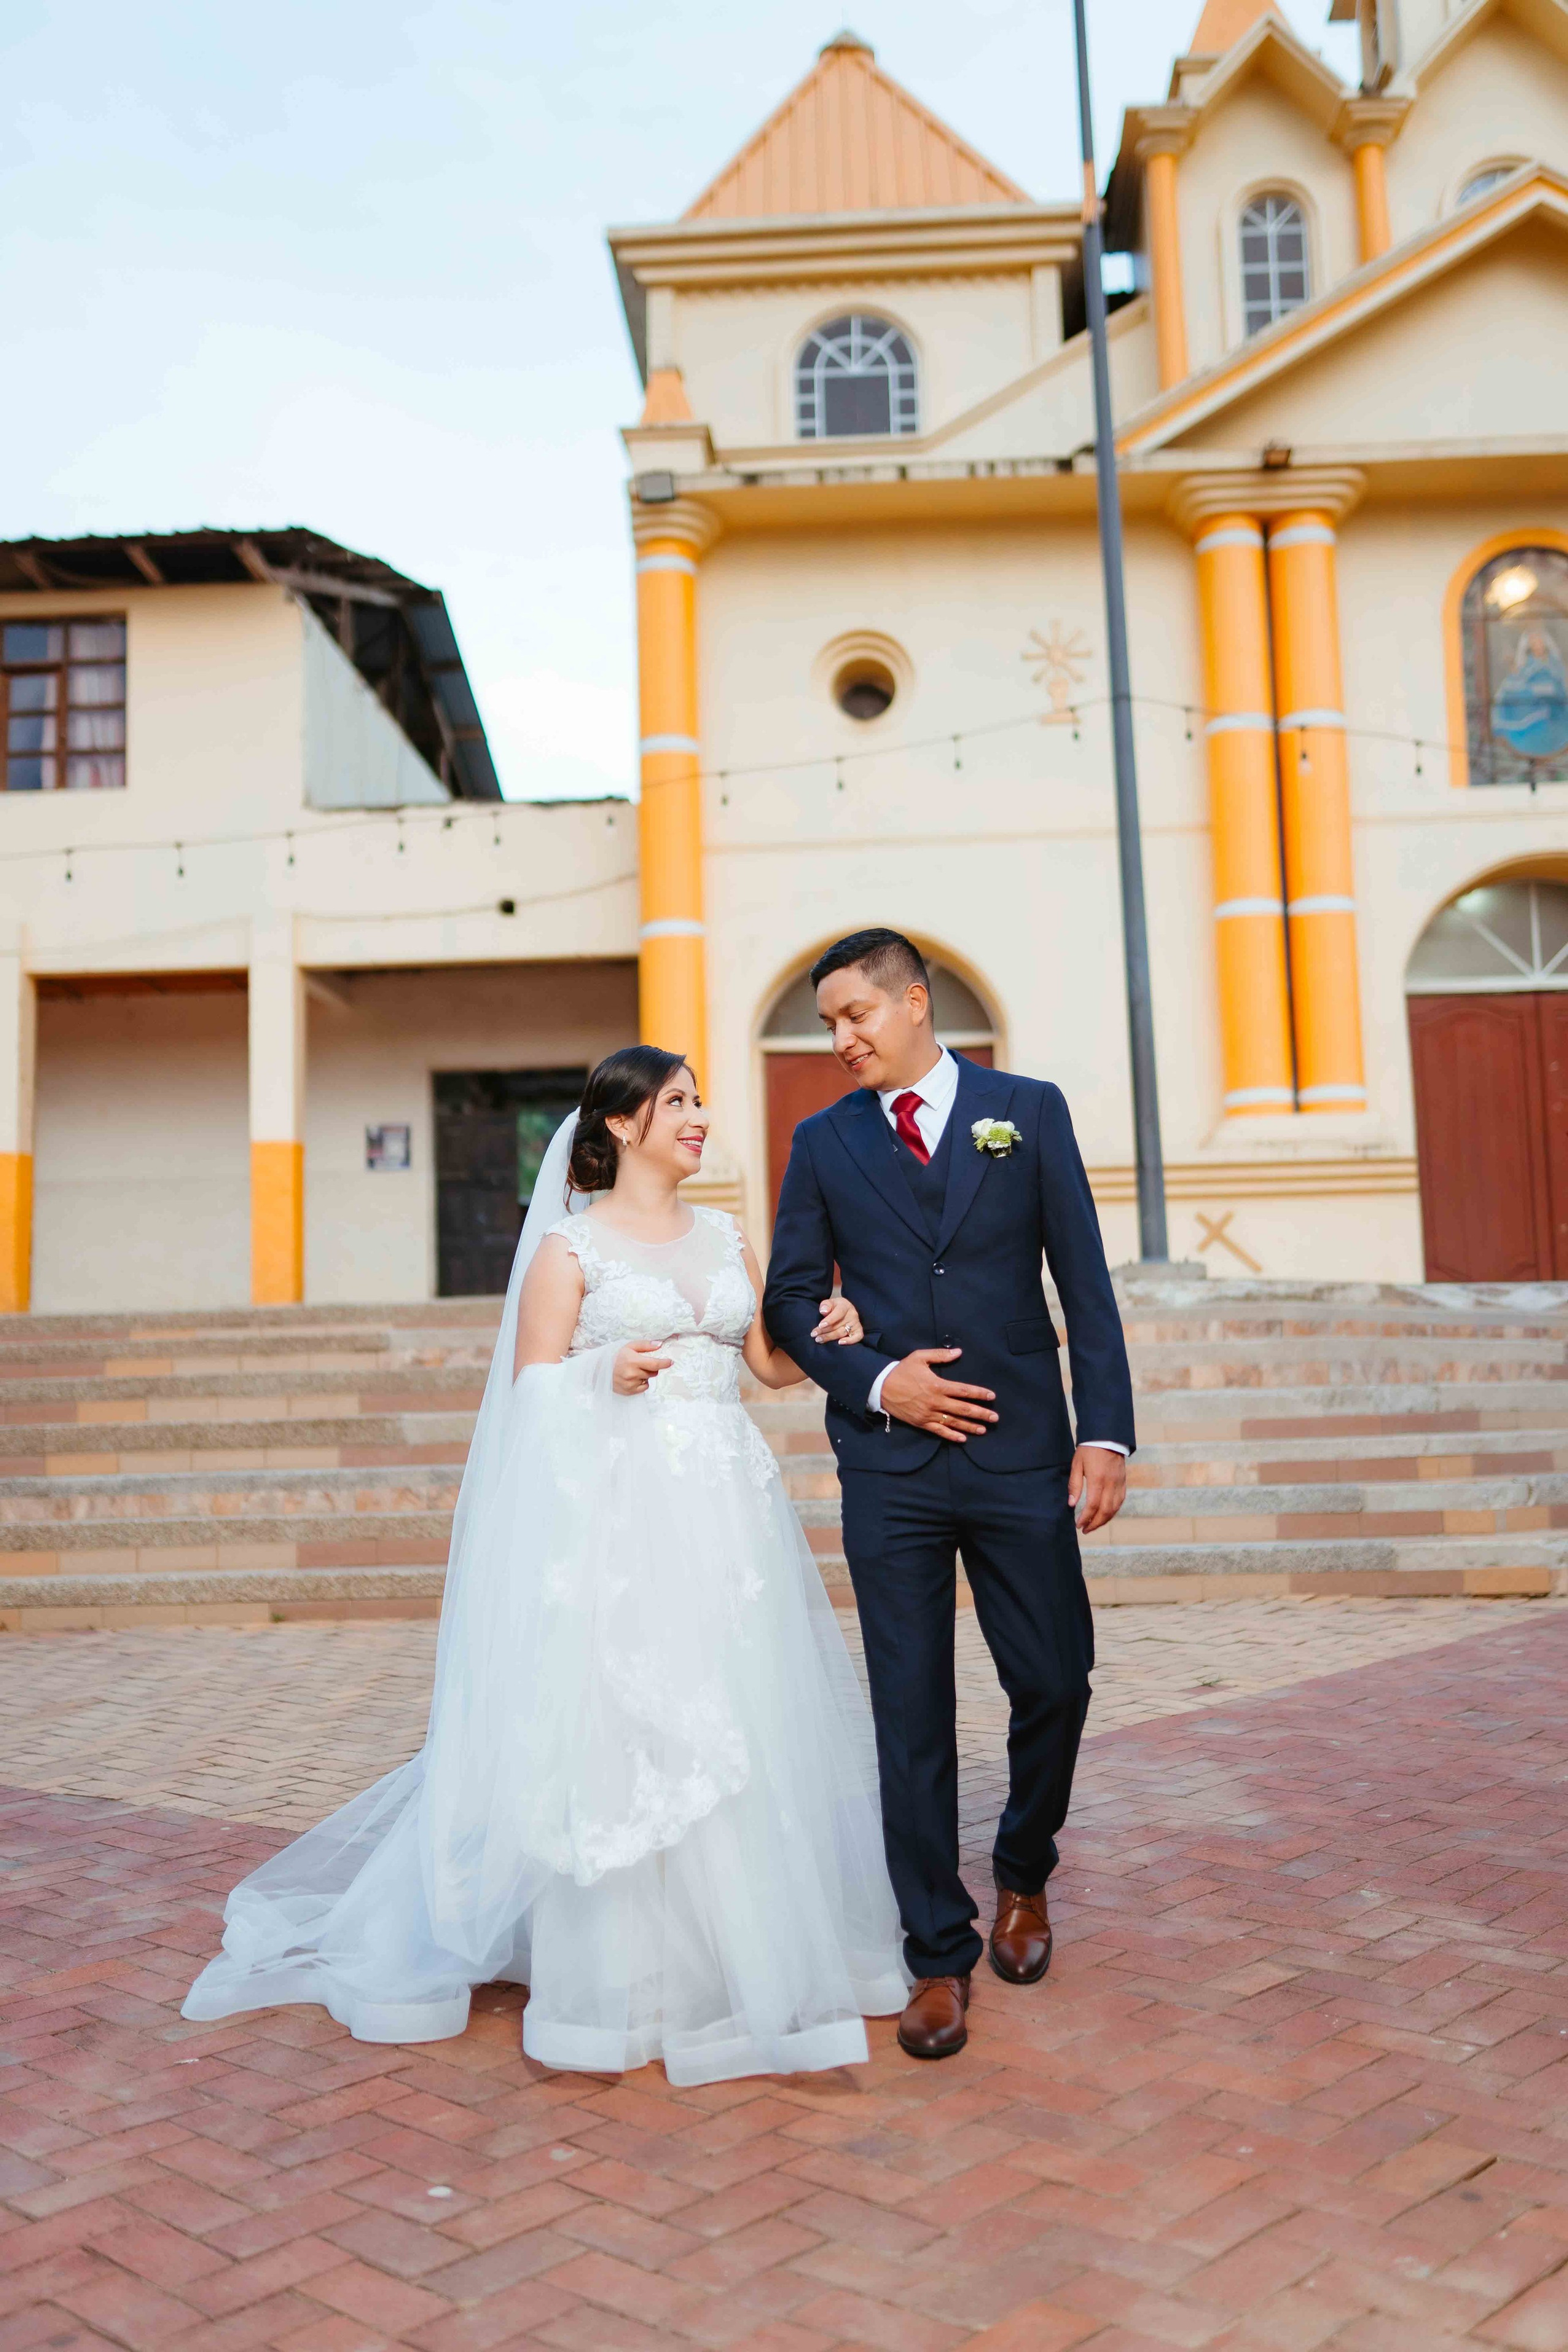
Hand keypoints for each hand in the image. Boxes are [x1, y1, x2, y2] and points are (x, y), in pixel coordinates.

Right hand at [613, 1343, 672, 1395]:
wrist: (600, 1370)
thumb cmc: (616, 1356)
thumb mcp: (629, 1346)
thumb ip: (645, 1345)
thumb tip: (660, 1345)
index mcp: (633, 1361)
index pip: (655, 1364)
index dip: (665, 1363)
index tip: (670, 1362)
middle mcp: (632, 1374)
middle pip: (653, 1372)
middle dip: (652, 1367)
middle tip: (642, 1363)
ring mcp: (630, 1384)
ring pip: (648, 1380)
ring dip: (645, 1375)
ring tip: (634, 1370)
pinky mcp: (629, 1391)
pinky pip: (643, 1388)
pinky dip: (641, 1383)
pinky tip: (632, 1378)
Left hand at [812, 1293, 863, 1345]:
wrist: (845, 1311)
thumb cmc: (835, 1308)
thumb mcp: (829, 1303)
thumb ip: (825, 1305)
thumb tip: (824, 1311)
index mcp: (845, 1306)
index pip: (838, 1313)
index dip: (829, 1320)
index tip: (820, 1325)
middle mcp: (852, 1314)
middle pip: (838, 1325)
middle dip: (824, 1331)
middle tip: (814, 1335)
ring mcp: (856, 1323)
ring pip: (843, 1332)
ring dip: (830, 1337)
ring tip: (819, 1339)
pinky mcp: (858, 1331)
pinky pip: (857, 1337)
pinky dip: (849, 1341)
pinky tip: (840, 1343)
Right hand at [880, 1348, 997, 1441]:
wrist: (881, 1387)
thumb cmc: (902, 1370)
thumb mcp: (919, 1357)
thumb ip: (940, 1355)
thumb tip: (959, 1352)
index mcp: (937, 1385)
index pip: (964, 1391)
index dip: (979, 1394)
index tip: (991, 1397)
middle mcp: (935, 1402)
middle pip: (963, 1409)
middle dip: (981, 1414)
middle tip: (995, 1417)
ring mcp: (928, 1414)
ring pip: (953, 1422)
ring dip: (970, 1426)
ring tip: (984, 1429)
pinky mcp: (921, 1423)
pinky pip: (939, 1431)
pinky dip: (951, 1436)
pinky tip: (963, 1439)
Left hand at [1069, 1446, 1125, 1532]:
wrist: (1107, 1436)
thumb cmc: (1089, 1449)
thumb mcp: (1077, 1464)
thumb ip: (1075, 1485)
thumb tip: (1072, 1504)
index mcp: (1098, 1479)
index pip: (1092, 1505)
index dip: (1085, 1518)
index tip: (1078, 1525)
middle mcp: (1111, 1484)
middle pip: (1105, 1511)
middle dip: (1095, 1523)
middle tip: (1085, 1530)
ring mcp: (1119, 1484)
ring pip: (1114, 1508)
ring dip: (1104, 1520)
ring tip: (1094, 1525)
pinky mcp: (1123, 1482)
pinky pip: (1120, 1501)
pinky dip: (1113, 1511)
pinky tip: (1106, 1515)